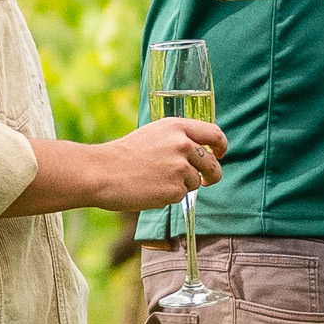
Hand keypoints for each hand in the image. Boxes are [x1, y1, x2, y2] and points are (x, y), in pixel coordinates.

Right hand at [29, 115, 225, 216]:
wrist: (103, 172)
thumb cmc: (124, 155)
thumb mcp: (153, 135)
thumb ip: (177, 140)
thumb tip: (200, 152)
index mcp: (177, 126)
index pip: (214, 133)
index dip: (221, 145)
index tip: (220, 153)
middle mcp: (183, 144)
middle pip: (212, 163)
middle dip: (212, 175)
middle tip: (207, 181)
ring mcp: (180, 167)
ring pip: (196, 182)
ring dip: (182, 185)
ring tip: (156, 181)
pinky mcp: (175, 189)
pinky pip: (182, 195)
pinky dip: (170, 196)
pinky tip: (151, 190)